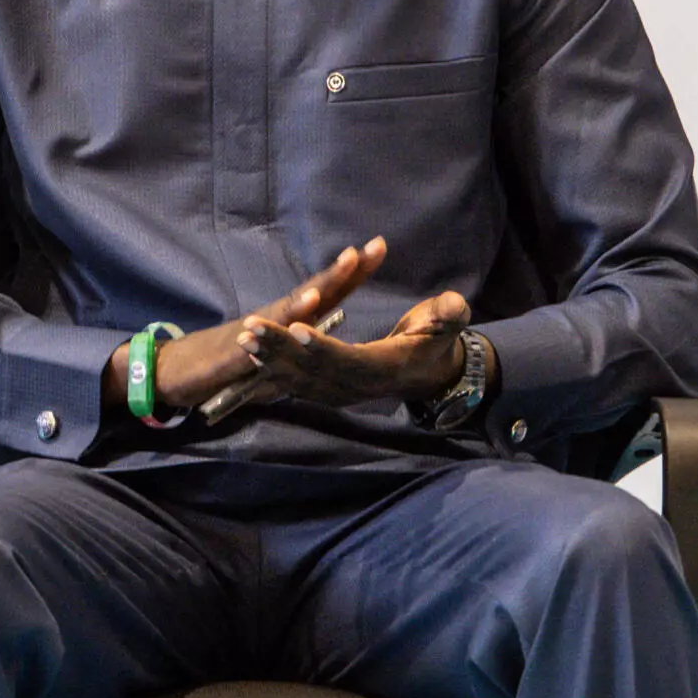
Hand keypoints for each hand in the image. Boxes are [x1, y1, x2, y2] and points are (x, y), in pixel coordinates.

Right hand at [104, 238, 388, 415]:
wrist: (169, 373)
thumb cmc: (220, 366)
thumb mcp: (266, 362)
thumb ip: (291, 351)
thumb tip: (318, 344)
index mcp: (282, 322)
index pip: (325, 295)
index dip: (351, 275)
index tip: (378, 249)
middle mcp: (271, 319)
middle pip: (315, 291)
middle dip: (345, 271)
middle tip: (374, 247)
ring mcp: (254, 332)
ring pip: (290, 308)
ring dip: (316, 290)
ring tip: (343, 269)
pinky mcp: (235, 353)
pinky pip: (261, 339)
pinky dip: (280, 326)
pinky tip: (303, 312)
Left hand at [238, 286, 479, 409]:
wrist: (432, 375)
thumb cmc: (437, 341)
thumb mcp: (449, 323)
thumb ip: (449, 314)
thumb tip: (454, 305)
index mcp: (382, 367)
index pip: (347, 359)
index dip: (322, 346)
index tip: (296, 328)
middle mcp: (358, 385)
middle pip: (314, 370)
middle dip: (281, 349)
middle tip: (251, 328)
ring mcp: (343, 392)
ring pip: (301, 380)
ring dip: (270, 360)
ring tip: (243, 340)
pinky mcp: (333, 391)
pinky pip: (300, 385)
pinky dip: (275, 371)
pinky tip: (252, 355)